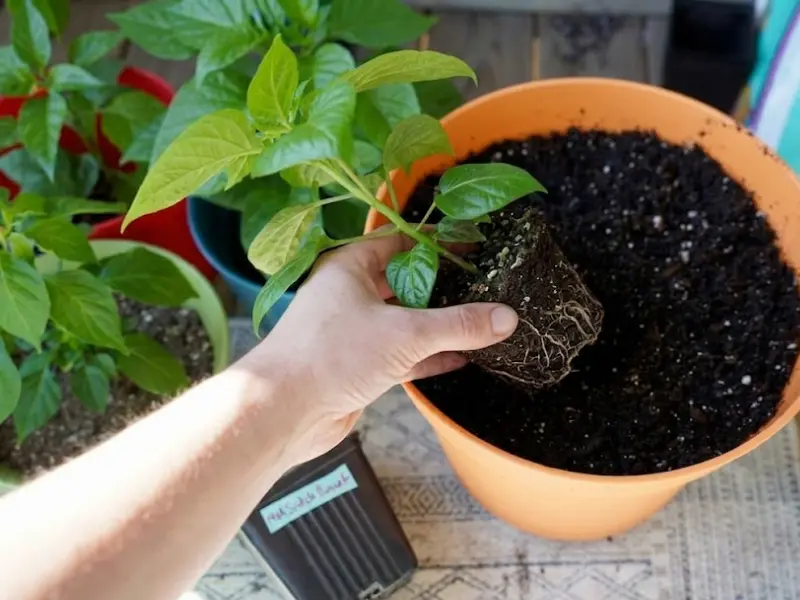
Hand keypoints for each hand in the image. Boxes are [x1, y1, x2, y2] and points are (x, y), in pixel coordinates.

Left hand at [237, 232, 518, 462]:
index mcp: (349, 267)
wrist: (284, 411)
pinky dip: (429, 356)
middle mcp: (349, 295)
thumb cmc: (331, 356)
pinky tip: (461, 358)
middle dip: (441, 285)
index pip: (400, 242)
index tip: (472, 245)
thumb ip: (457, 324)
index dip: (437, 242)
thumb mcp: (405, 333)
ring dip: (438, 324)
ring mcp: (353, 332)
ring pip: (404, 321)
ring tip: (479, 320)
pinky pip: (401, 354)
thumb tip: (505, 317)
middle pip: (404, 282)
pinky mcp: (358, 366)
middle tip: (482, 285)